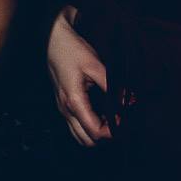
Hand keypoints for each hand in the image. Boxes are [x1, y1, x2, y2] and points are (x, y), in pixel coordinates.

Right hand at [47, 6, 110, 145]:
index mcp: (74, 101)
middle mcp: (66, 110)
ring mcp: (63, 109)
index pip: (94, 131)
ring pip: (79, 135)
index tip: (124, 122)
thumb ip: (111, 85)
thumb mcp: (94, 65)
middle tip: (120, 122)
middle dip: (104, 136)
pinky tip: (102, 113)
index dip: (111, 132)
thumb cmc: (72, 51)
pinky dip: (89, 125)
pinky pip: (76, 125)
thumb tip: (128, 99)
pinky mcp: (64, 104)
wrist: (52, 41)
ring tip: (112, 118)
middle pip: (86, 140)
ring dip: (96, 132)